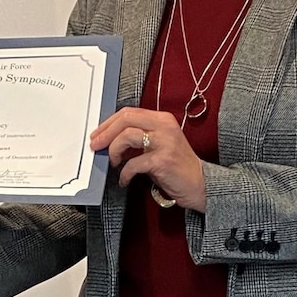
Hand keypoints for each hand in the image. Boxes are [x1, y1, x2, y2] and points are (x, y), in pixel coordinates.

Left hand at [90, 109, 206, 211]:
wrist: (200, 184)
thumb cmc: (176, 166)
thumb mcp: (158, 144)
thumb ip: (139, 137)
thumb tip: (109, 139)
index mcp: (162, 119)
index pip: (129, 112)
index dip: (109, 123)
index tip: (97, 134)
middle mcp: (165, 126)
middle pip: (126, 119)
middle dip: (106, 133)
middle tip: (96, 145)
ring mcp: (165, 142)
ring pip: (127, 136)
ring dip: (114, 151)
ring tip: (114, 162)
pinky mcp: (163, 161)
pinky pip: (133, 163)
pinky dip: (124, 173)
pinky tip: (124, 179)